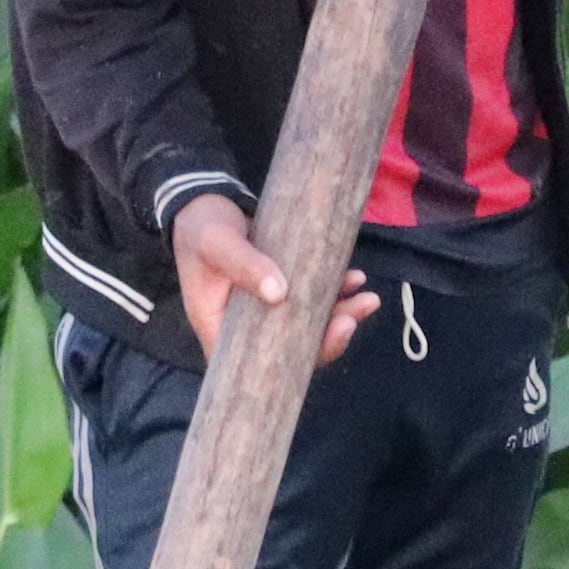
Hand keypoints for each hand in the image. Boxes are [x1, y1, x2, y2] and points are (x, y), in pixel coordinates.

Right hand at [170, 192, 376, 365]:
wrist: (203, 204)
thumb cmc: (201, 229)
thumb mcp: (217, 244)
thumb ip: (244, 265)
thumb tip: (278, 293)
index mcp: (222, 332)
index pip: (261, 364)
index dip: (296, 362)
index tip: (324, 344)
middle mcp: (247, 328)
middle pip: (292, 348)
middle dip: (328, 337)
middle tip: (352, 318)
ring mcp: (267, 310)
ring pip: (308, 325)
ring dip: (341, 315)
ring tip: (367, 298)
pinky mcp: (282, 290)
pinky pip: (312, 301)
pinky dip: (335, 293)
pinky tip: (353, 278)